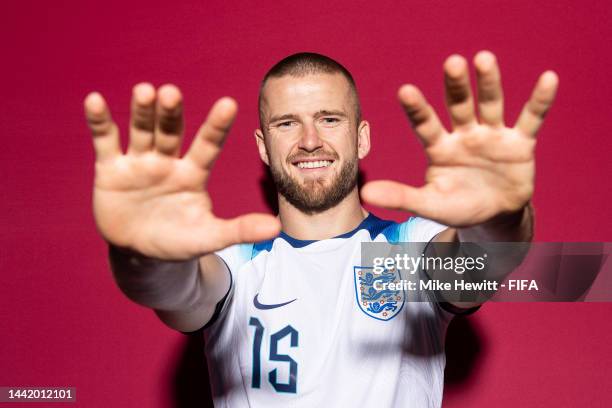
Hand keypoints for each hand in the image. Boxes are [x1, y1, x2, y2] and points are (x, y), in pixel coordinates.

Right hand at [84, 84, 280, 259]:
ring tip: (144, 91)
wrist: (140, 253)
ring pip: (141, 131)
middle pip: (171, 132)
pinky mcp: (111, 168)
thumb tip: (277, 229)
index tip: (229, 103)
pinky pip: (106, 141)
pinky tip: (94, 101)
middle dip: (171, 113)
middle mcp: (168, 161)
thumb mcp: (208, 237)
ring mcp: (139, 162)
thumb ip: (240, 229)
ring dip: (141, 113)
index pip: (208, 145)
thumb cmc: (178, 241)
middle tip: (171, 93)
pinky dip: (99, 122)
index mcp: (193, 174)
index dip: (217, 126)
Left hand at [361, 51, 558, 226]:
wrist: (494, 216)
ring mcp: (493, 135)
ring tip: (484, 59)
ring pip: (491, 104)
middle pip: (458, 105)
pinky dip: (540, 101)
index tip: (405, 90)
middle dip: (455, 85)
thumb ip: (401, 196)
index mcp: (439, 148)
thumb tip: (365, 193)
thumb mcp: (430, 204)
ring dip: (489, 83)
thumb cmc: (458, 206)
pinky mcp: (520, 143)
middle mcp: (464, 134)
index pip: (425, 124)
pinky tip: (548, 79)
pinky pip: (531, 119)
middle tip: (451, 62)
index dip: (417, 108)